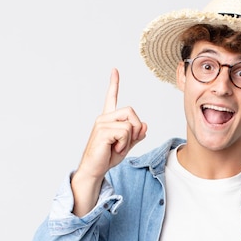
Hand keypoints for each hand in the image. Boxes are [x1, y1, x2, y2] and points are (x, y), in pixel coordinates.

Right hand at [71, 69, 147, 215]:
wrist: (95, 170)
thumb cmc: (107, 157)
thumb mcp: (126, 145)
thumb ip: (136, 135)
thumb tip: (145, 125)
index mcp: (109, 119)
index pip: (111, 98)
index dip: (114, 84)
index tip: (115, 70)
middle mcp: (104, 118)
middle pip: (131, 111)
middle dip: (136, 127)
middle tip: (128, 141)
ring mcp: (102, 123)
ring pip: (129, 124)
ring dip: (129, 139)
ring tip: (118, 147)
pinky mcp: (102, 131)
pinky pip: (125, 132)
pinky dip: (125, 143)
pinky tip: (115, 148)